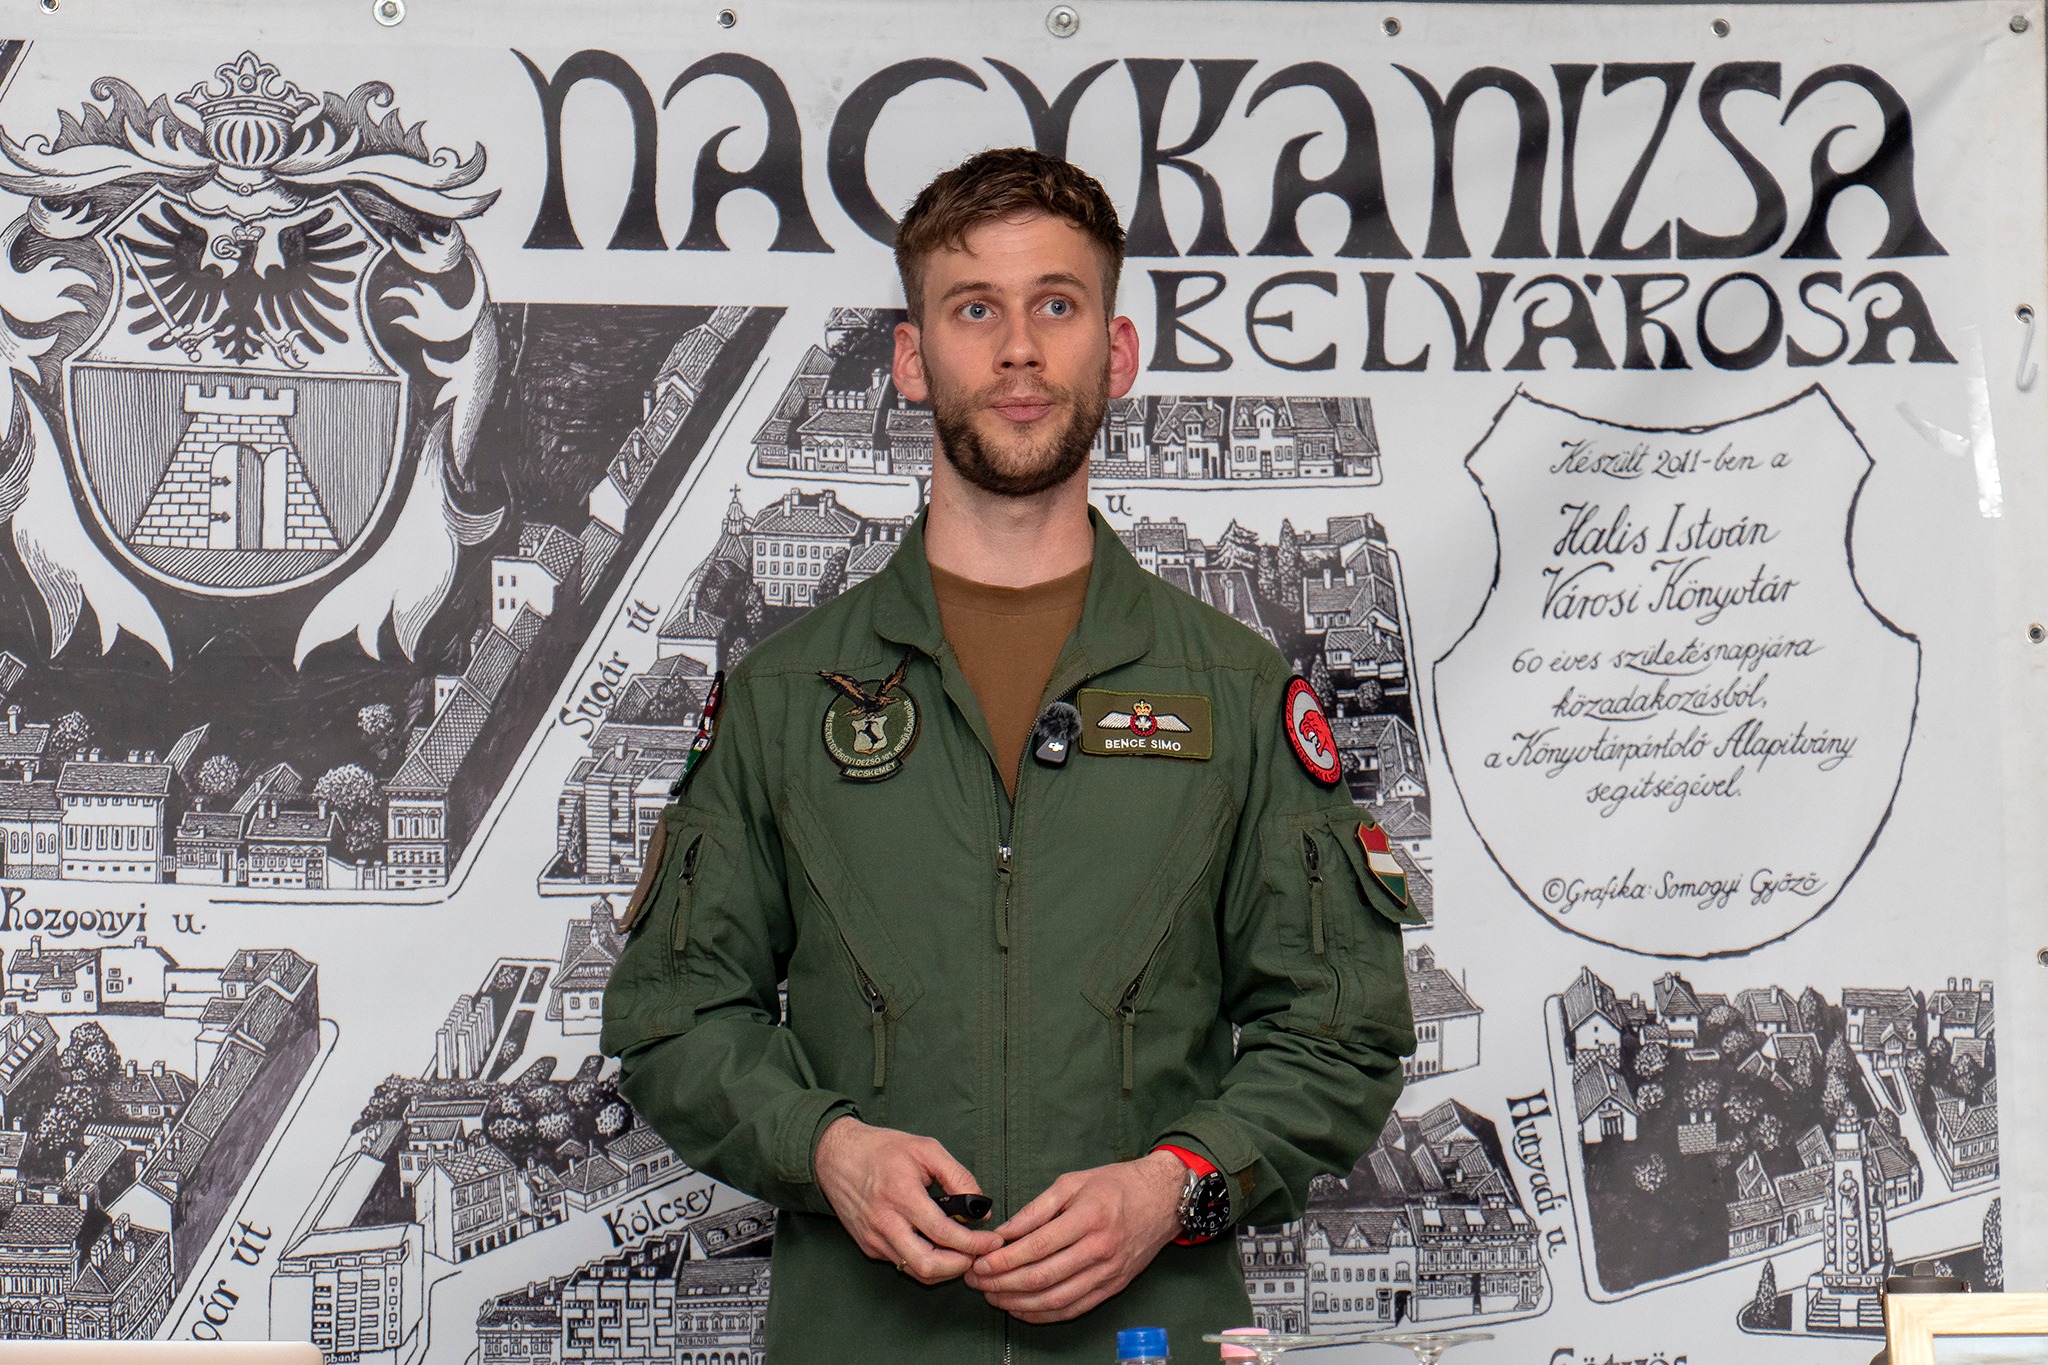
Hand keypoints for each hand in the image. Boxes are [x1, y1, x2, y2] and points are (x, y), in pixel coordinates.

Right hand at [814, 1117, 1004, 1284]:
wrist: (836, 1156)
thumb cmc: (883, 1149)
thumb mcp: (926, 1149)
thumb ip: (958, 1176)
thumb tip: (980, 1208)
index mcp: (901, 1194)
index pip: (943, 1233)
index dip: (974, 1243)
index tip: (993, 1241)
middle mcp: (885, 1222)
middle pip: (928, 1265)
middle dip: (960, 1266)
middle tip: (978, 1254)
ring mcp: (874, 1238)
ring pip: (915, 1270)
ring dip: (944, 1268)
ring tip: (962, 1252)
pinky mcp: (868, 1246)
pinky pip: (902, 1263)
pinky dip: (925, 1261)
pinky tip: (937, 1246)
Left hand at [964, 1150, 1186, 1322]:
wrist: (1164, 1199)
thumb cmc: (1117, 1184)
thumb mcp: (1073, 1182)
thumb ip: (1036, 1208)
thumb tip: (1004, 1232)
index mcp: (1088, 1217)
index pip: (1036, 1247)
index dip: (1003, 1259)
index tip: (979, 1262)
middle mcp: (1100, 1249)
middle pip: (1042, 1277)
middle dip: (1002, 1282)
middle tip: (977, 1281)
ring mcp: (1108, 1272)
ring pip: (1055, 1299)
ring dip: (1018, 1302)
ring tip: (993, 1296)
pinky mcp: (1114, 1287)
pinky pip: (1074, 1308)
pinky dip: (1044, 1315)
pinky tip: (1022, 1309)